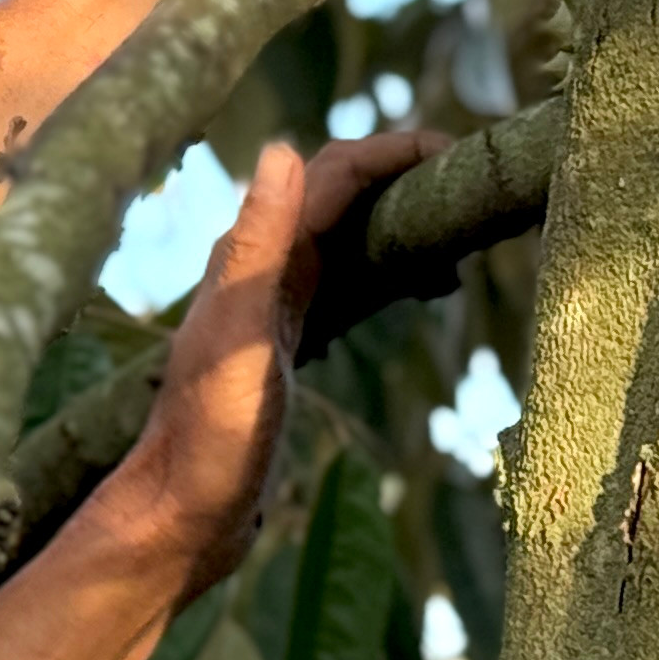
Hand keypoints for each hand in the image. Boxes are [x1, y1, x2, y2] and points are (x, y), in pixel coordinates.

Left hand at [105, 128, 437, 592]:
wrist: (182, 512)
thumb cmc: (210, 433)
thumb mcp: (238, 336)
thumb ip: (257, 247)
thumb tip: (281, 147)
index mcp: (254, 254)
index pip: (334, 172)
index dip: (394, 151)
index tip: (461, 150)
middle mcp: (262, 267)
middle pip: (344, 194)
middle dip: (406, 175)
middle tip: (476, 184)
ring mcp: (276, 304)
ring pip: (350, 235)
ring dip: (403, 218)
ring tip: (464, 232)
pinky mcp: (288, 342)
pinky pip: (350, 280)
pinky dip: (393, 267)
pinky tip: (425, 289)